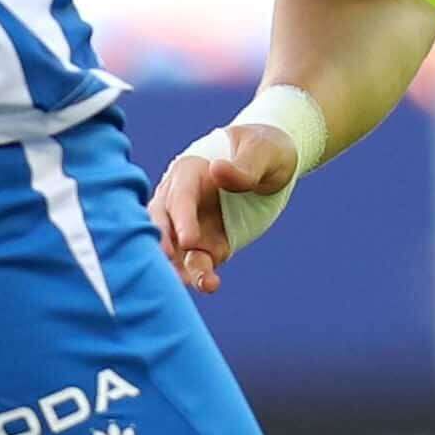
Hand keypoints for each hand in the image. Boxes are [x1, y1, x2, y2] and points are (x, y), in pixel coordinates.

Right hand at [148, 122, 299, 293]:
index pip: (180, 196)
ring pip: (175, 249)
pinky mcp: (206, 245)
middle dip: (162, 244)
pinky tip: (211, 285)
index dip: (182, 218)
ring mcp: (192, 225)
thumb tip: (216, 170)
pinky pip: (196, 263)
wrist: (273, 166)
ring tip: (197, 283)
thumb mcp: (262, 152)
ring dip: (179, 267)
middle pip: (161, 224)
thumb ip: (243, 166)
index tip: (188, 240)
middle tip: (170, 264)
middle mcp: (182, 200)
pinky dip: (199, 276)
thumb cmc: (265, 149)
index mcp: (190, 171)